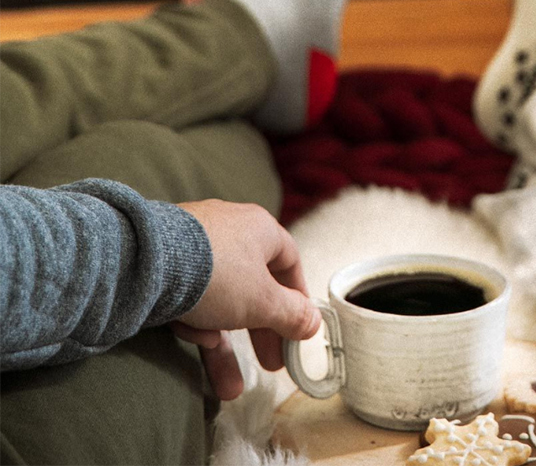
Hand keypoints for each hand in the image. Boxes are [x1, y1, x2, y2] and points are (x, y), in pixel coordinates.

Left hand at [171, 199, 319, 399]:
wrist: (142, 263)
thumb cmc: (215, 274)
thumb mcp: (263, 302)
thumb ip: (292, 315)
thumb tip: (314, 322)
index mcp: (260, 228)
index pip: (289, 262)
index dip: (296, 298)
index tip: (297, 329)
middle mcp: (229, 230)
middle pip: (253, 286)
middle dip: (260, 333)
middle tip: (269, 365)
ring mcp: (193, 245)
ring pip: (218, 299)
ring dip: (225, 344)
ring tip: (228, 387)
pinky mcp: (164, 262)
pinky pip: (188, 296)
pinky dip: (193, 321)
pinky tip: (189, 337)